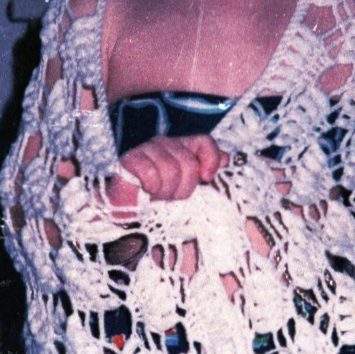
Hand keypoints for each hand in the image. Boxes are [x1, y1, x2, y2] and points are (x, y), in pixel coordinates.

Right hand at [106, 134, 224, 205]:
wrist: (127, 211)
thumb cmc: (157, 200)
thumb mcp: (187, 186)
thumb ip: (205, 170)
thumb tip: (227, 158)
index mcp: (181, 147)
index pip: (204, 141)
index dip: (210, 159)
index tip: (208, 178)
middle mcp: (165, 143)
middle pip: (189, 162)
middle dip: (183, 188)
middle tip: (170, 196)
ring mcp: (147, 148)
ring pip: (170, 169)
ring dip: (165, 191)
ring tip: (156, 195)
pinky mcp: (130, 158)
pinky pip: (150, 173)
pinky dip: (150, 187)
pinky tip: (144, 191)